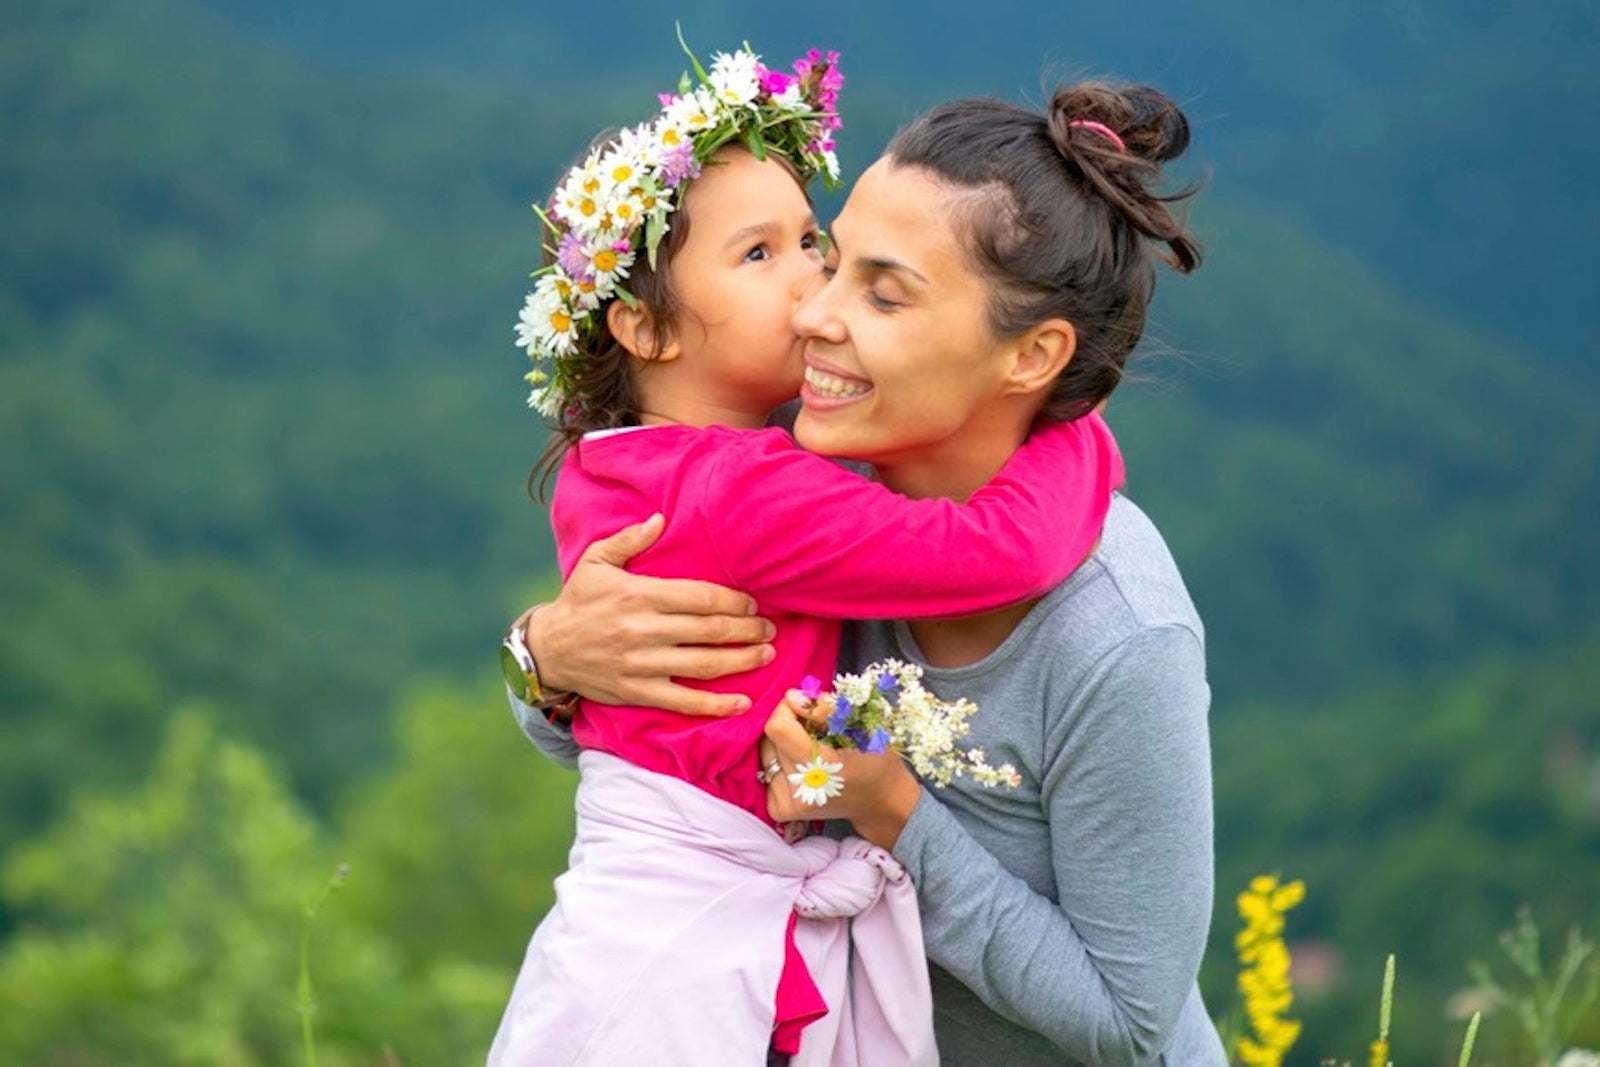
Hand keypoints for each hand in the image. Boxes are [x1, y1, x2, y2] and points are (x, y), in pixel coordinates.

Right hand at [519, 514, 775, 715]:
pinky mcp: (637, 692)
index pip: (701, 597)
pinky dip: (716, 704)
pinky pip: (683, 702)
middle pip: (709, 630)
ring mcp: (641, 664)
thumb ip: (630, 539)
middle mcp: (643, 630)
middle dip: (747, 630)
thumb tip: (661, 518)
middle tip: (771, 630)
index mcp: (639, 595)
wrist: (547, 649)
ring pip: (704, 665)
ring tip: (766, 655)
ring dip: (742, 661)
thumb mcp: (597, 561)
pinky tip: (743, 702)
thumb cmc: (578, 601)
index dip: (735, 602)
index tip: (755, 604)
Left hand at [759, 691, 922, 850]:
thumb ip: (825, 708)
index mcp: (822, 771)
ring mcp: (787, 805)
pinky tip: (802, 765)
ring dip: (784, 743)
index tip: (807, 709)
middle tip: (816, 730)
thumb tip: (790, 698)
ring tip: (811, 748)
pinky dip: (781, 761)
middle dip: (790, 725)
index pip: (778, 728)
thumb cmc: (877, 761)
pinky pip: (767, 770)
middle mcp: (799, 792)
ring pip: (767, 753)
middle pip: (771, 739)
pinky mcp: (779, 810)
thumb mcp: (862, 725)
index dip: (789, 710)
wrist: (881, 801)